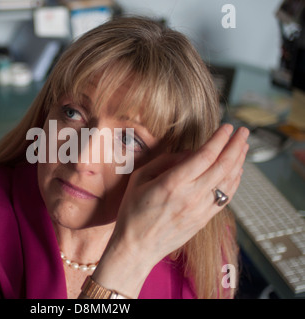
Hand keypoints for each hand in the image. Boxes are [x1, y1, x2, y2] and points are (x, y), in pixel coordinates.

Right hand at [92, 124, 248, 297]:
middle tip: (243, 132)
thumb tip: (188, 154)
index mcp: (173, 183)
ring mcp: (200, 210)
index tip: (227, 127)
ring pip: (228, 182)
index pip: (205, 156)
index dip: (219, 139)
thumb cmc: (133, 212)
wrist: (136, 247)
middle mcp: (191, 196)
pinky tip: (236, 171)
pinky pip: (225, 197)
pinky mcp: (204, 220)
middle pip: (223, 166)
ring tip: (244, 147)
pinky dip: (234, 182)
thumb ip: (164, 162)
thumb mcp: (140, 179)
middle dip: (236, 146)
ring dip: (239, 162)